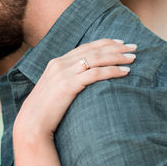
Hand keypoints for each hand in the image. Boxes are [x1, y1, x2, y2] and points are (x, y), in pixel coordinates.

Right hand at [14, 38, 135, 140]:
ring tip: (133, 59)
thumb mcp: (54, 90)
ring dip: (117, 57)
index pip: (85, 47)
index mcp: (57, 62)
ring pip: (97, 59)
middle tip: (134, 47)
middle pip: (94, 50)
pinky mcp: (69, 85)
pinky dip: (112, 71)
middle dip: (116, 47)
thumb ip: (66, 80)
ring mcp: (64, 73)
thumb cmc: (45, 111)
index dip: (104, 43)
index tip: (120, 42)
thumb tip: (82, 80)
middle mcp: (60, 63)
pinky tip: (125, 72)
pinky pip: (96, 74)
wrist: (32, 123)